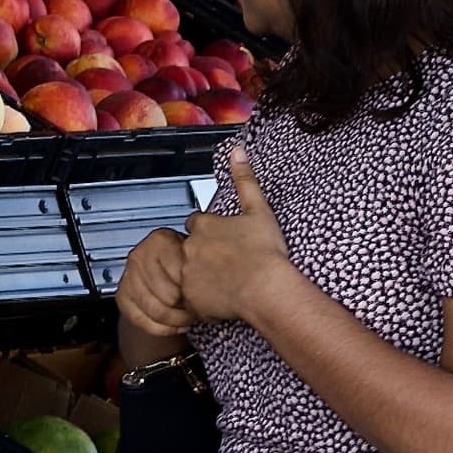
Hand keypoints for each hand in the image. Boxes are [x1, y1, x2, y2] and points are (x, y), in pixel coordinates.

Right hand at [118, 225, 194, 365]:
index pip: (180, 273)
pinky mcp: (122, 296)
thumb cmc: (187, 265)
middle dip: (187, 308)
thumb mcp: (198, 257)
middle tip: (198, 309)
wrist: (165, 274)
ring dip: (176, 320)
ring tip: (189, 318)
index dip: (196, 289)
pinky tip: (176, 325)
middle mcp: (140, 255)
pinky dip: (163, 329)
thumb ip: (204, 262)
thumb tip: (217, 278)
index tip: (206, 293)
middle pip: (167, 295)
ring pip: (155, 310)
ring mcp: (128, 276)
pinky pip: (143, 321)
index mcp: (161, 240)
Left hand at [179, 146, 293, 322]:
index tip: (223, 240)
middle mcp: (190, 247)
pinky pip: (193, 299)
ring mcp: (188, 273)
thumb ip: (245, 180)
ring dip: (203, 277)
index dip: (210, 231)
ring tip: (227, 284)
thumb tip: (238, 151)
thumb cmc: (265, 252)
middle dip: (204, 255)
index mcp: (204, 225)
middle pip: (191, 249)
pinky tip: (224, 299)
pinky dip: (204, 300)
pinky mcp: (191, 298)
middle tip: (228, 264)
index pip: (197, 223)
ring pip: (190, 274)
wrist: (265, 288)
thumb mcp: (258, 209)